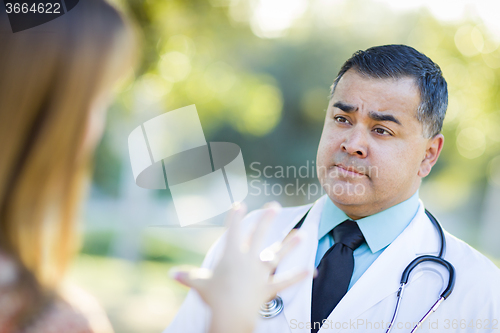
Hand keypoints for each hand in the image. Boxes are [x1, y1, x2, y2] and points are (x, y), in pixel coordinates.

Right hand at [170, 202, 311, 332]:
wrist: (230, 314)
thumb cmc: (213, 297)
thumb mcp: (198, 284)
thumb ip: (187, 276)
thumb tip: (171, 274)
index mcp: (231, 255)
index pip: (234, 230)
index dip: (236, 216)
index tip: (240, 205)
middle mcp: (248, 260)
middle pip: (259, 236)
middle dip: (266, 220)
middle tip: (274, 206)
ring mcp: (261, 273)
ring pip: (276, 255)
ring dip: (289, 244)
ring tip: (301, 233)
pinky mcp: (269, 288)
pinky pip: (285, 281)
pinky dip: (298, 276)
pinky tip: (310, 269)